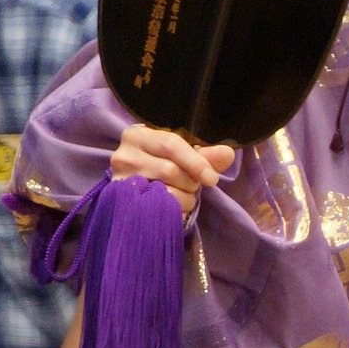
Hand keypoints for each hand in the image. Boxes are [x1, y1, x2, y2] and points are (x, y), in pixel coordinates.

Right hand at [110, 125, 234, 215]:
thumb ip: (206, 156)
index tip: (212, 178)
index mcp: (138, 135)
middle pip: (169, 170)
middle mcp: (124, 155)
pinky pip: (158, 210)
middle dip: (190, 183)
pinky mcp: (123, 203)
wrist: (136, 191)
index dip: (196, 162)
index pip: (171, 144)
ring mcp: (120, 181)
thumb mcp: (182, 156)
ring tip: (183, 196)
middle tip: (192, 186)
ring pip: (165, 192)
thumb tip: (228, 153)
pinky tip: (175, 209)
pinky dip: (175, 211)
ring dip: (185, 199)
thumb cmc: (161, 167)